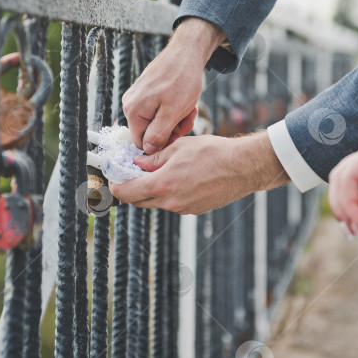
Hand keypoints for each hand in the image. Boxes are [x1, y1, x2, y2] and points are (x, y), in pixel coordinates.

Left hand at [109, 132, 288, 214]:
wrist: (243, 167)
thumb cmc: (213, 152)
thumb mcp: (178, 147)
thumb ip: (153, 158)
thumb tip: (136, 163)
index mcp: (162, 185)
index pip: (126, 193)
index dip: (115, 184)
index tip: (114, 175)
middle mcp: (170, 202)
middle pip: (138, 200)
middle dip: (131, 187)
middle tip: (133, 170)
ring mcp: (183, 209)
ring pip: (156, 202)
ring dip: (151, 189)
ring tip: (158, 170)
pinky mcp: (194, 210)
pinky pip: (172, 203)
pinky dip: (168, 192)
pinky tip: (179, 176)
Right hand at [122, 18, 224, 153]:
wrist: (186, 52)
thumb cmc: (181, 79)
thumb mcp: (173, 112)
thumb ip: (158, 134)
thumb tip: (147, 150)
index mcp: (133, 112)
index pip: (142, 143)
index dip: (162, 142)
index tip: (179, 129)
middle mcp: (130, 104)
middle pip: (149, 132)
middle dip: (171, 129)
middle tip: (187, 116)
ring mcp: (137, 97)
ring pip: (156, 122)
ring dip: (174, 119)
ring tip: (188, 107)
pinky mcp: (146, 92)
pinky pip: (157, 110)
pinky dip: (172, 109)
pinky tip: (183, 100)